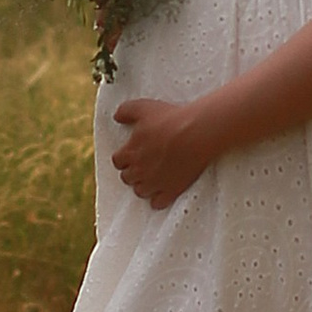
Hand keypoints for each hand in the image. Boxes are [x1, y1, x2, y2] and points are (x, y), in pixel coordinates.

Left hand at [110, 94, 216, 208]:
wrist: (195, 133)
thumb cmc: (169, 119)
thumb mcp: (143, 107)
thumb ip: (125, 111)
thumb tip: (116, 118)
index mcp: (130, 152)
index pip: (117, 161)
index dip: (124, 157)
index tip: (132, 153)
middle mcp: (139, 171)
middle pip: (127, 178)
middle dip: (132, 171)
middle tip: (143, 164)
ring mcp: (154, 183)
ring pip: (140, 192)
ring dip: (143, 185)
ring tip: (152, 177)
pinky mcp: (171, 190)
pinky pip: (157, 203)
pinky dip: (157, 199)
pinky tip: (163, 191)